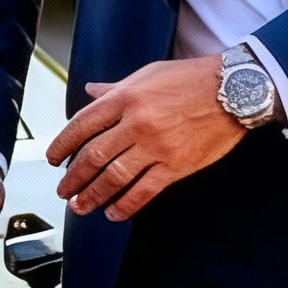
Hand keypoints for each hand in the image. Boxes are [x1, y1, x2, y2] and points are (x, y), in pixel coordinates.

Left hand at [47, 56, 243, 221]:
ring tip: (81, 205)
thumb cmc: (192, 79)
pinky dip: (125, 206)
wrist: (234, 90)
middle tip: (64, 190)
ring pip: (113, 178)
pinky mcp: (175, 165)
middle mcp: (136, 123)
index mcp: (126, 97)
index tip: (53, 159)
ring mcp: (155, 146)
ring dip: (92, 195)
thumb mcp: (149, 74)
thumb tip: (91, 92)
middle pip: (93, 157)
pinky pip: (143, 191)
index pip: (81, 125)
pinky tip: (114, 213)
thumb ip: (116, 88)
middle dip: (73, 178)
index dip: (61, 145)